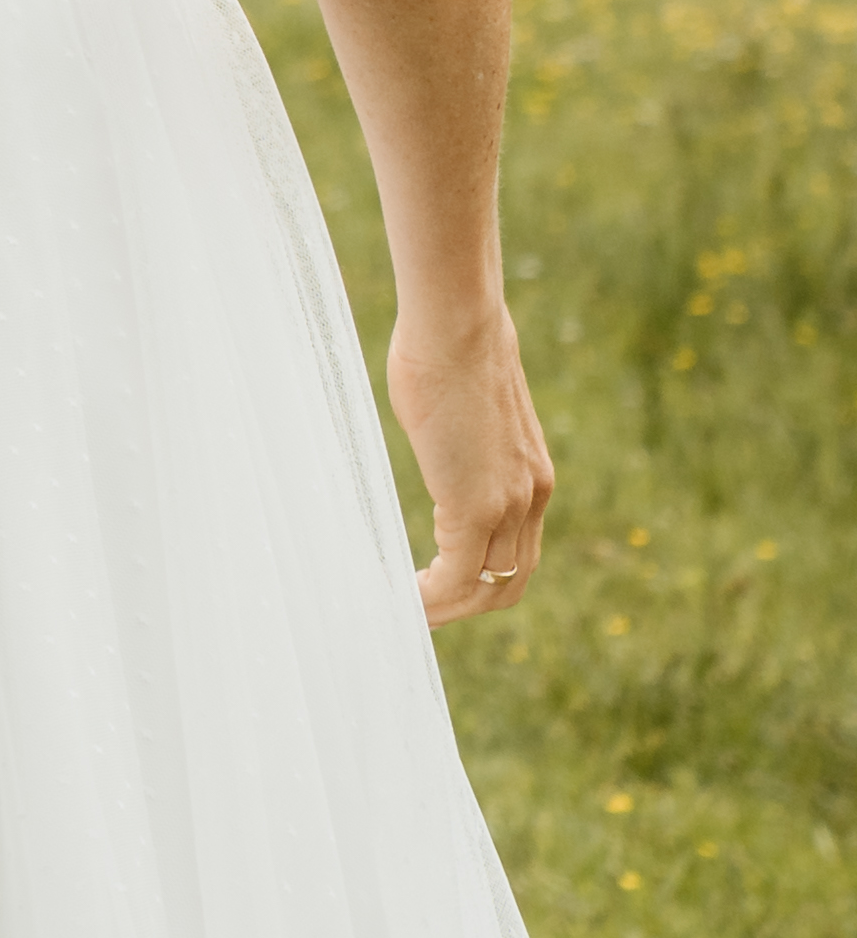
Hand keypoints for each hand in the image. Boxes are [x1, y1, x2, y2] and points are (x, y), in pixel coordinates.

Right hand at [390, 285, 553, 625]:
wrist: (457, 326)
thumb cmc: (448, 349)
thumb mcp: (468, 411)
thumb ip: (466, 442)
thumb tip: (444, 440)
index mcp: (532, 477)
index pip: (519, 553)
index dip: (483, 578)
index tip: (442, 584)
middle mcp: (530, 497)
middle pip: (510, 582)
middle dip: (467, 607)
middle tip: (423, 611)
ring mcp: (508, 504)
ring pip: (488, 587)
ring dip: (448, 609)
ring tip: (410, 611)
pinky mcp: (476, 505)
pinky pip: (457, 575)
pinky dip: (432, 597)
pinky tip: (405, 597)